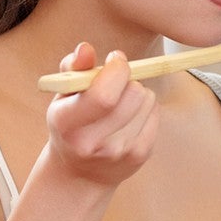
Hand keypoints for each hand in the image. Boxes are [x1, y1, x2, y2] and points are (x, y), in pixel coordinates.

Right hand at [42, 43, 158, 187]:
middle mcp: (92, 142)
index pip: (104, 95)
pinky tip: (131, 116)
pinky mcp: (140, 156)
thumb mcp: (63, 96)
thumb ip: (73, 68)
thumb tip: (85, 48)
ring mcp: (119, 152)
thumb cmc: (71, 124)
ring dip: (138, 92)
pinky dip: (147, 107)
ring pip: (148, 99)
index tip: (114, 60)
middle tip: (116, 84)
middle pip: (133, 93)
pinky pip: (156, 113)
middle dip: (128, 79)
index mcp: (66, 124)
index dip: (116, 70)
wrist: (80, 172)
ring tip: (121, 102)